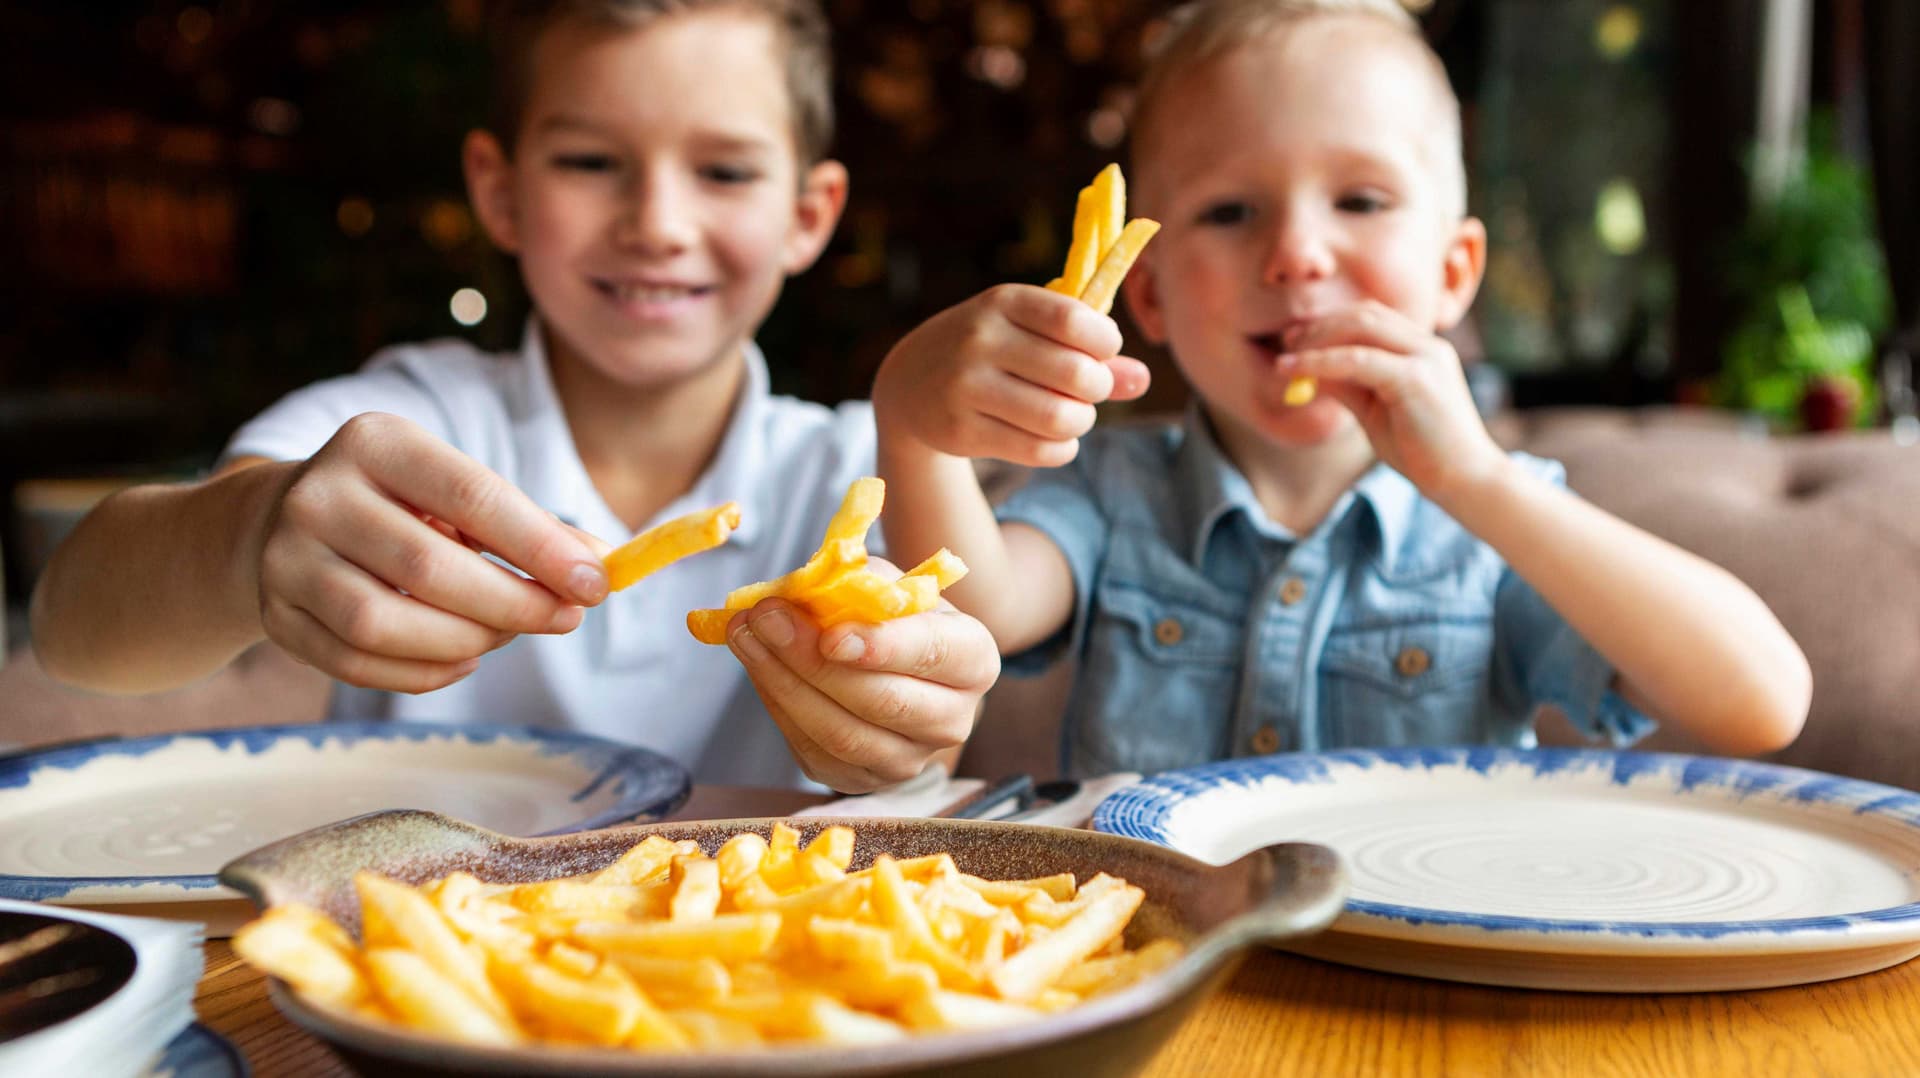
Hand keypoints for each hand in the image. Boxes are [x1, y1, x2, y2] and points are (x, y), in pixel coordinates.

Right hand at [251, 412, 608, 691]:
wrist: (279, 521)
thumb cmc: (399, 505)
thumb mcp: (457, 492)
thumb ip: (527, 526)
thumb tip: (601, 566)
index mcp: (375, 442)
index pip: (471, 495)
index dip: (540, 546)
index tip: (596, 582)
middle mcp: (320, 494)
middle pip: (428, 567)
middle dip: (513, 602)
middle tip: (565, 618)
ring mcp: (287, 558)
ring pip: (382, 623)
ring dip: (465, 640)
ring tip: (507, 634)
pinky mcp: (276, 616)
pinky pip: (356, 662)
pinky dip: (423, 672)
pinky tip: (463, 657)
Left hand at [721, 561, 1001, 792]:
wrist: (895, 666)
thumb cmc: (893, 616)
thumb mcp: (887, 583)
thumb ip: (854, 583)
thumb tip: (800, 593)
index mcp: (974, 659)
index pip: (933, 654)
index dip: (881, 647)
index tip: (830, 634)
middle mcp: (953, 719)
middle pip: (883, 701)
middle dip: (814, 660)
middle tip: (765, 618)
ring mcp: (910, 759)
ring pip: (843, 734)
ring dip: (784, 683)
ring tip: (746, 635)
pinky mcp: (864, 780)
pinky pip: (814, 751)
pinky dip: (779, 706)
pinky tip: (757, 665)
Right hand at [873, 283, 1149, 467]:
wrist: (910, 381)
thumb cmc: (990, 349)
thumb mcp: (1031, 332)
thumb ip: (1089, 351)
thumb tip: (1143, 379)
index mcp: (1003, 302)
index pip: (1075, 321)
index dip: (1106, 342)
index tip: (1103, 351)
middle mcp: (980, 340)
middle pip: (1075, 375)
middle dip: (1099, 389)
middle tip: (1090, 390)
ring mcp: (966, 387)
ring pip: (1059, 418)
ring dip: (1082, 422)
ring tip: (1073, 416)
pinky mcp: (960, 431)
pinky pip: (1038, 451)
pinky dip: (1062, 449)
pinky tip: (1055, 439)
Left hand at [1277, 301, 1505, 499]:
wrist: (1465, 481)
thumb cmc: (1422, 451)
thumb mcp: (1375, 411)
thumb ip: (1347, 385)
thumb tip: (1309, 368)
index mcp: (1423, 350)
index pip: (1373, 317)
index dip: (1332, 323)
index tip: (1298, 339)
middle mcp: (1428, 346)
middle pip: (1366, 314)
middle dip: (1321, 325)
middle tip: (1286, 343)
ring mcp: (1426, 358)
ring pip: (1361, 327)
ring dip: (1318, 338)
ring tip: (1287, 359)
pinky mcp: (1416, 379)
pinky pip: (1358, 359)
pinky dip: (1322, 361)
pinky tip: (1296, 371)